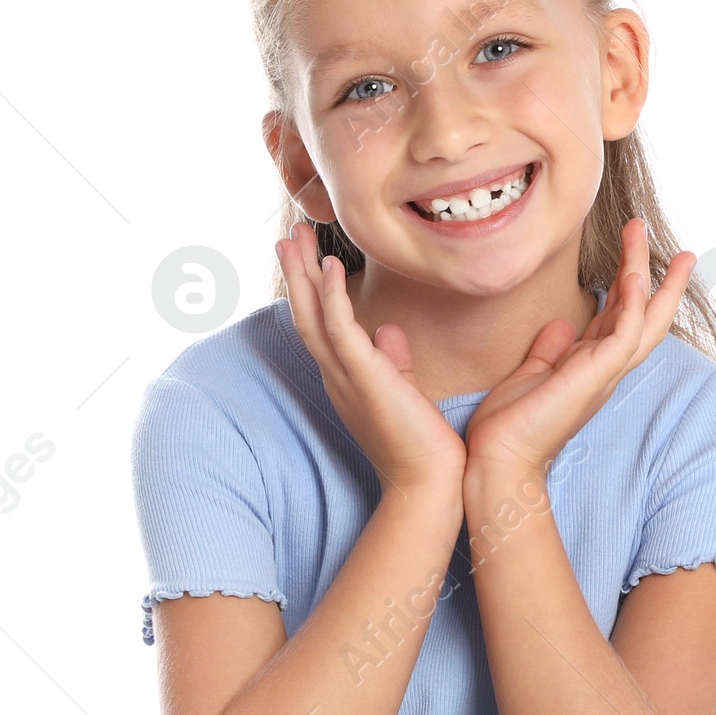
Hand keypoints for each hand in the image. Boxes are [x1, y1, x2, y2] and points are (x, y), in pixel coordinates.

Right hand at [277, 222, 466, 496]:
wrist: (428, 480)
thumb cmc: (420, 441)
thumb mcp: (402, 389)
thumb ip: (392, 359)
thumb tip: (387, 331)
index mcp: (345, 376)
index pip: (320, 324)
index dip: (309, 288)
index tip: (306, 254)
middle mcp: (337, 375)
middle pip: (306, 313)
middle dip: (296, 271)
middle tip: (287, 233)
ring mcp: (346, 376)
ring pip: (313, 315)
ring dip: (303, 273)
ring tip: (295, 236)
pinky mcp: (363, 377)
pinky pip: (340, 328)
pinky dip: (332, 295)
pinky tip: (330, 265)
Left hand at [463, 218, 694, 477]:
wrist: (498, 459)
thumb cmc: (509, 425)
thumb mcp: (530, 375)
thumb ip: (549, 351)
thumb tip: (561, 324)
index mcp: (591, 367)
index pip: (622, 321)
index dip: (633, 289)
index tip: (640, 256)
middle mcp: (605, 369)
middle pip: (644, 316)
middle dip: (660, 279)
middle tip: (682, 249)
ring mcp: (604, 373)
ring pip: (641, 318)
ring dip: (645, 273)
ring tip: (641, 232)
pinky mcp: (595, 377)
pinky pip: (624, 335)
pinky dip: (632, 304)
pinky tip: (633, 275)